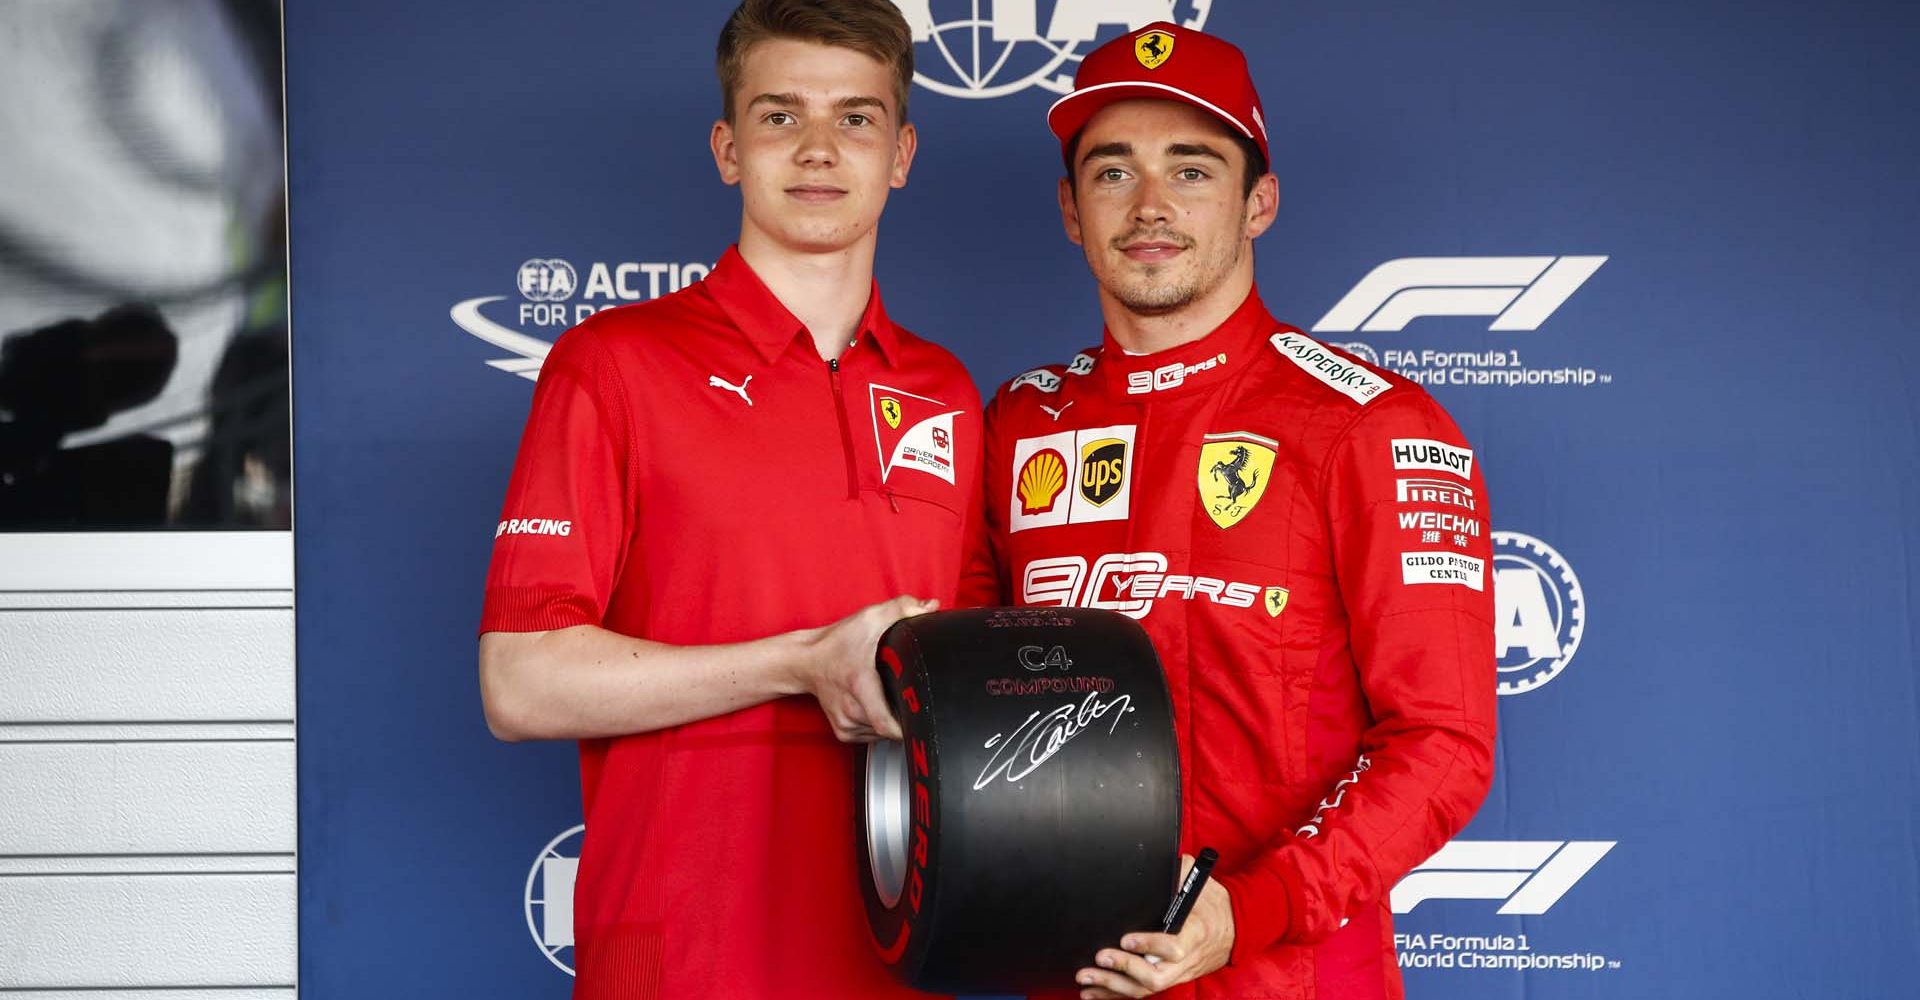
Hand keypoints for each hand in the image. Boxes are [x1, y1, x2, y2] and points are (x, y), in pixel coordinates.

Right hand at [796, 595, 936, 742]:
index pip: (888, 726)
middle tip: (909, 696)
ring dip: (891, 720)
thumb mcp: (869, 619)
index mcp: (860, 687)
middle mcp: (851, 711)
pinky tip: (877, 705)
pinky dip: (878, 725)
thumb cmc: (835, 643)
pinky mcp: (843, 732)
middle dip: (905, 716)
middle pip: (891, 730)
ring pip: (881, 735)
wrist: (805, 661)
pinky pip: (870, 736)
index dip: (909, 725)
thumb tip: (931, 607)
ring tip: (890, 697)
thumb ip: (902, 608)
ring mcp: (846, 724)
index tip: (921, 716)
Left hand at [1075, 854, 1234, 997]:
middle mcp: (1186, 959)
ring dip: (1112, 985)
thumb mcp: (1199, 881)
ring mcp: (1178, 973)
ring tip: (1085, 978)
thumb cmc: (1213, 903)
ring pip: (1145, 988)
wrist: (1235, 928)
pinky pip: (1142, 991)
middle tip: (1100, 957)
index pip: (1174, 948)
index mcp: (1195, 933)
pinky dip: (1116, 994)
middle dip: (1124, 969)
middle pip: (1155, 976)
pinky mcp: (1170, 979)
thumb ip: (1177, 871)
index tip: (1126, 939)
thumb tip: (1151, 858)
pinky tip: (1094, 992)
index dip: (1149, 946)